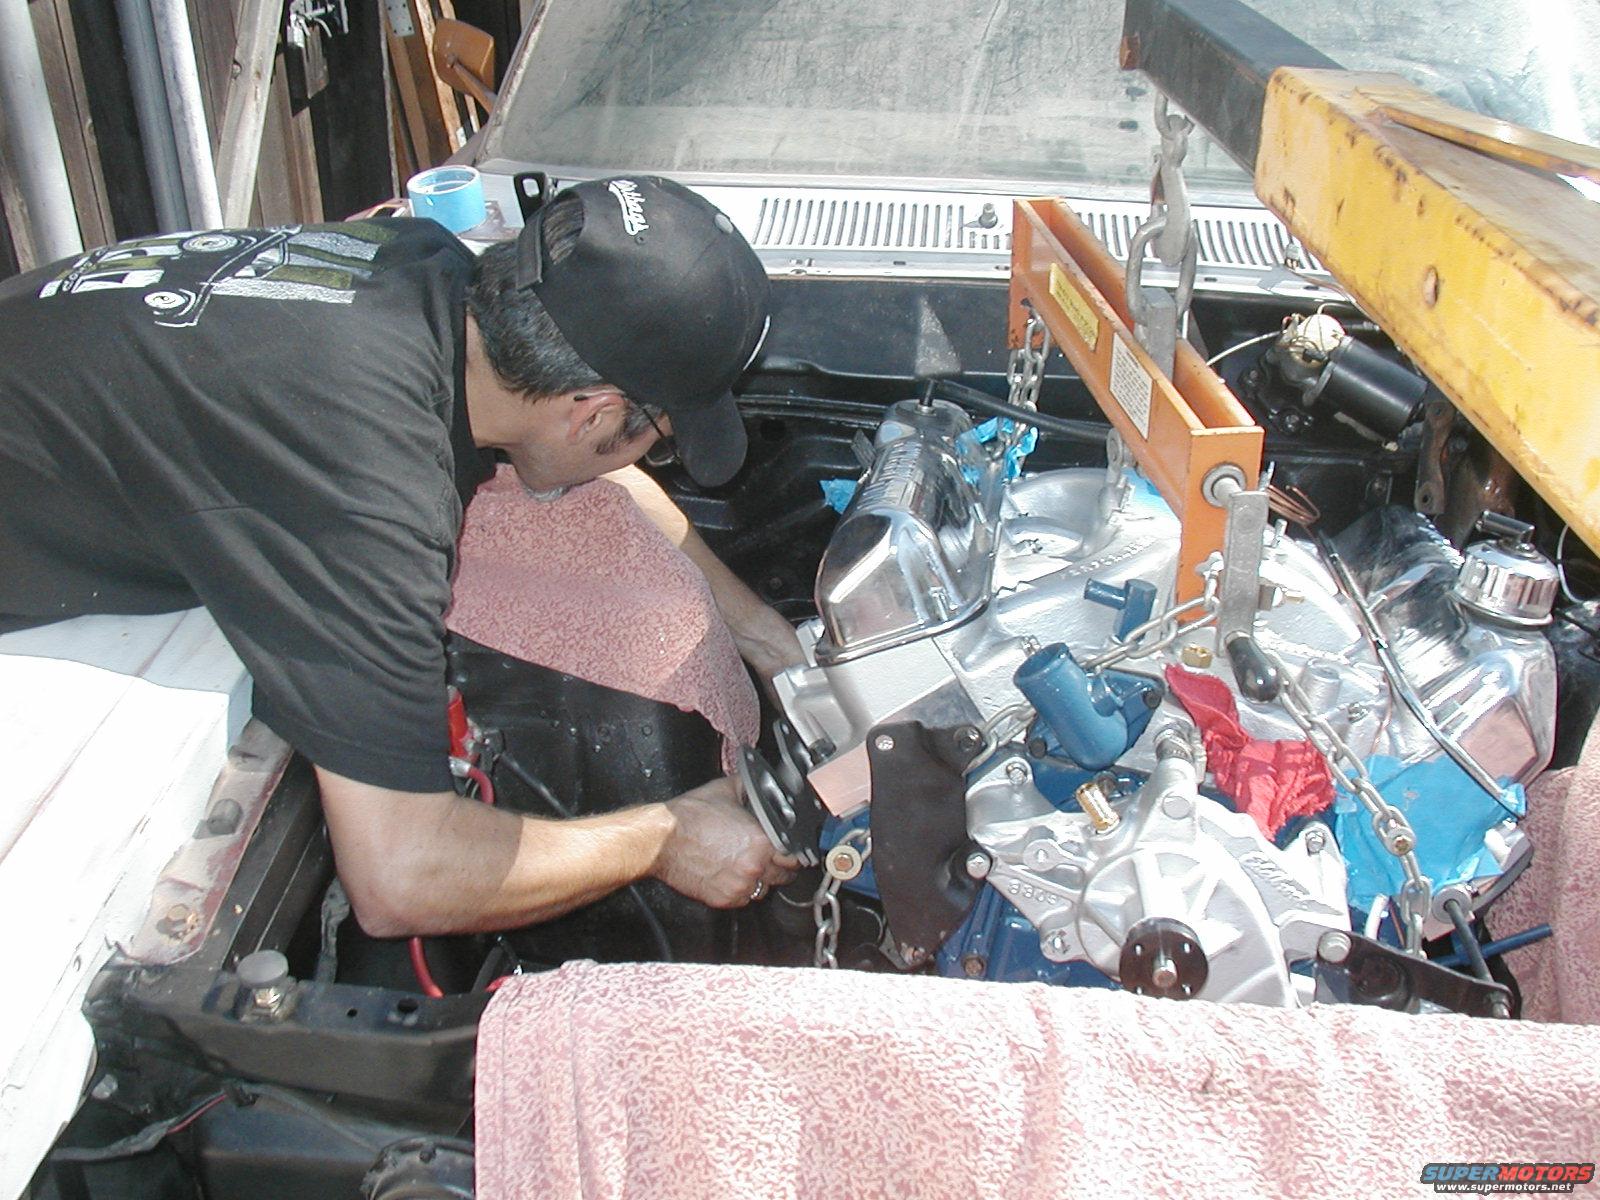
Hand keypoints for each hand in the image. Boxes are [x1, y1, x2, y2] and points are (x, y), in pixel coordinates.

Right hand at [652, 776, 798, 907]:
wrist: (662, 840)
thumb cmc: (689, 817)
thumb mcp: (725, 790)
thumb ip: (750, 789)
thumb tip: (762, 786)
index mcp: (761, 842)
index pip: (794, 856)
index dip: (794, 853)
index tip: (790, 852)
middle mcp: (754, 867)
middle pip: (784, 877)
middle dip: (780, 868)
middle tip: (771, 859)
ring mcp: (738, 886)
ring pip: (764, 891)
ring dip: (761, 880)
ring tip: (748, 866)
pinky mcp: (723, 899)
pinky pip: (743, 900)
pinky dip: (741, 890)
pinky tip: (732, 875)